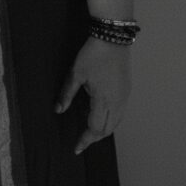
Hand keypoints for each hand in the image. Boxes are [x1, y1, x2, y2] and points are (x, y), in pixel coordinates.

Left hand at [54, 36, 131, 154]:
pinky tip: (100, 113)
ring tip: (89, 128)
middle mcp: (117, 102)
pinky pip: (120, 113)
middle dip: (94, 137)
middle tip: (82, 139)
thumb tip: (58, 110)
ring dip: (103, 129)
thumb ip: (67, 93)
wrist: (113, 38)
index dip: (85, 139)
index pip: (95, 129)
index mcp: (104, 100)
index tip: (77, 148)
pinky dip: (110, 119)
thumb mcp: (76, 73)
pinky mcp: (127, 90)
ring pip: (116, 123)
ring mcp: (124, 97)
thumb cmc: (93, 54)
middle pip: (108, 130)